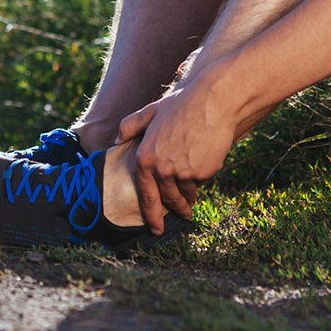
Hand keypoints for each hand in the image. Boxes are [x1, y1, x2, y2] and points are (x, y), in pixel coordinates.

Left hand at [116, 76, 237, 232]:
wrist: (213, 101)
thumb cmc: (182, 104)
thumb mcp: (151, 111)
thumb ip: (131, 126)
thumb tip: (116, 140)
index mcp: (145, 158)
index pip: (146, 196)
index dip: (152, 215)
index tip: (156, 228)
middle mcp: (161, 169)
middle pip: (168, 199)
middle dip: (176, 209)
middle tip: (183, 215)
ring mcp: (183, 172)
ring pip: (187, 192)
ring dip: (190, 194)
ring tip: (195, 189)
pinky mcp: (203, 172)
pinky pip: (202, 181)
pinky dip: (203, 176)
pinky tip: (206, 162)